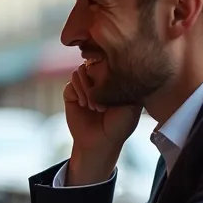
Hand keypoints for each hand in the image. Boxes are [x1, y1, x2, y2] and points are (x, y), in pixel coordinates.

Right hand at [64, 64, 141, 184]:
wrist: (101, 143)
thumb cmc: (119, 126)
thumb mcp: (131, 103)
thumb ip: (126, 81)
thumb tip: (113, 62)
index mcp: (115, 79)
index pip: (110, 60)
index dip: (111, 72)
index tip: (115, 93)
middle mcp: (99, 80)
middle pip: (94, 62)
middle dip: (98, 82)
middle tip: (103, 107)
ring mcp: (84, 85)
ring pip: (82, 70)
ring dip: (88, 89)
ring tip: (94, 107)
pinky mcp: (71, 92)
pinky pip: (72, 80)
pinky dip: (79, 91)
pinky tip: (84, 105)